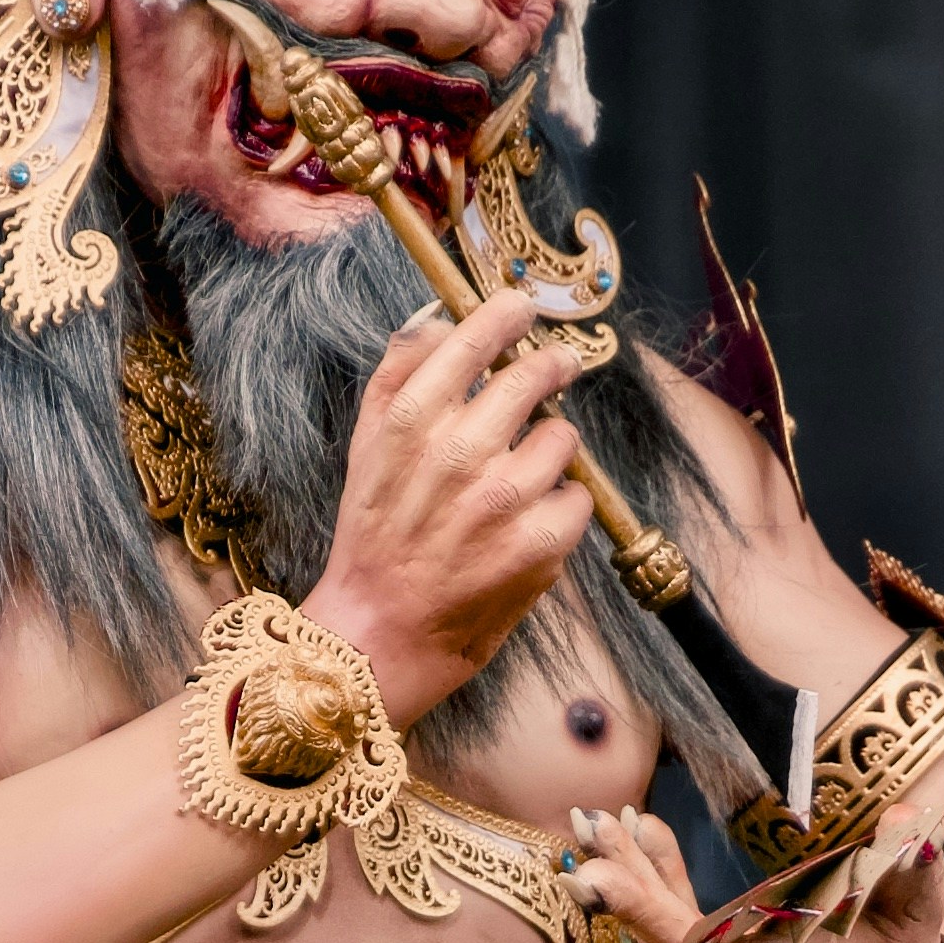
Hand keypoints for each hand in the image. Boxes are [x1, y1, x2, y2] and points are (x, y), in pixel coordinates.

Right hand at [305, 289, 594, 720]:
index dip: (508, 315)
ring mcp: (504, 498)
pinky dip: (561, 507)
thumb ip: (398, 373)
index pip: (477, 337)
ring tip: (521, 478)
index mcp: (413, 420)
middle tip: (556, 372)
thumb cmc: (374, 534)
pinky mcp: (540, 543)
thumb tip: (438, 317)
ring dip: (551, 450)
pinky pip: (578, 495)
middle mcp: (459, 451)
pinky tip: (528, 525)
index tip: (522, 310)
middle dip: (551, 369)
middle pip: (534, 375)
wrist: (381, 632)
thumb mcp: (365, 444)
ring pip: (563, 436)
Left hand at [566, 811, 943, 942]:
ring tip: (596, 825)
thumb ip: (911, 877)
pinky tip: (636, 833)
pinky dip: (651, 884)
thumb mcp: (915, 930)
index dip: (692, 939)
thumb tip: (908, 824)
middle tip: (591, 853)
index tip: (645, 913)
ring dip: (628, 880)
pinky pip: (668, 929)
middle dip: (635, 901)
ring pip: (662, 933)